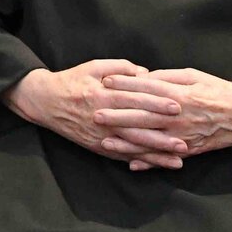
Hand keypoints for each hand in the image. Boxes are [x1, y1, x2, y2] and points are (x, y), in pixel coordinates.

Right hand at [4, 60, 187, 169]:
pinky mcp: (99, 146)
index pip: (133, 99)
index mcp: (102, 94)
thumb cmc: (72, 81)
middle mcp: (102, 117)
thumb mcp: (93, 67)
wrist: (45, 101)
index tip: (176, 105)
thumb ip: (120, 68)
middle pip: (137, 125)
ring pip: (133, 145)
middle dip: (163, 131)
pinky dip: (142, 161)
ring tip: (180, 155)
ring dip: (157, 151)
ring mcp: (101, 135)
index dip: (155, 102)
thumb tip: (146, 73)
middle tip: (186, 135)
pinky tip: (159, 164)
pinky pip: (123, 155)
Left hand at [95, 67, 231, 166]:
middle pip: (143, 116)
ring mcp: (184, 136)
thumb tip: (144, 76)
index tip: (105, 81)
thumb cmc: (218, 90)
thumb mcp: (194, 75)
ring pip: (151, 140)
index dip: (125, 84)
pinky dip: (149, 162)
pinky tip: (131, 164)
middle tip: (95, 113)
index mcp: (180, 95)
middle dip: (117, 115)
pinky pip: (165, 157)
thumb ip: (167, 77)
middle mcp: (179, 117)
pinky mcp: (190, 149)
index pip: (147, 88)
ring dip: (127, 142)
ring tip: (105, 141)